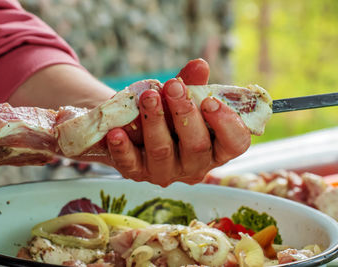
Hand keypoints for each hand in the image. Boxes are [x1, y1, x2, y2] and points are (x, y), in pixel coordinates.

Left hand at [105, 59, 250, 186]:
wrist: (134, 125)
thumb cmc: (169, 112)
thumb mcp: (182, 97)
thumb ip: (192, 84)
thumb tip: (199, 65)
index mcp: (216, 148)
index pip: (234, 143)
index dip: (226, 124)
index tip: (211, 101)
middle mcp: (194, 165)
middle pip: (197, 146)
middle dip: (185, 113)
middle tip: (173, 86)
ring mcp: (165, 172)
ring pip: (163, 152)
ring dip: (155, 122)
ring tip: (148, 96)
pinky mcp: (137, 173)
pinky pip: (130, 164)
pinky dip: (123, 148)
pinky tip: (116, 132)